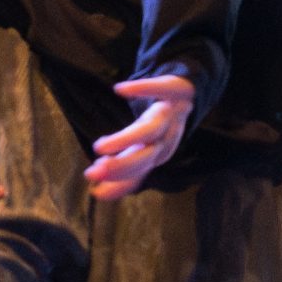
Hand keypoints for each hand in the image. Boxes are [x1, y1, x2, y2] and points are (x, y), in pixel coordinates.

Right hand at [85, 74, 194, 200]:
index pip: (140, 171)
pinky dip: (144, 89)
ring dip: (127, 139)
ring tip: (100, 146)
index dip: (120, 182)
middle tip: (94, 171)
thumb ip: (121, 168)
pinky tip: (120, 90)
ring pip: (152, 129)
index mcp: (157, 151)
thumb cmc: (158, 124)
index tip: (95, 192)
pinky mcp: (178, 89)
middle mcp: (166, 137)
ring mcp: (172, 113)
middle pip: (148, 155)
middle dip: (122, 166)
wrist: (186, 91)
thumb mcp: (140, 148)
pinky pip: (164, 89)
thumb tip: (97, 193)